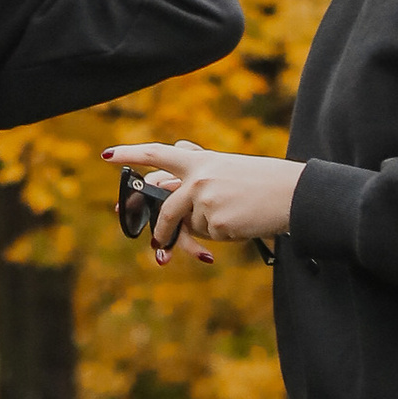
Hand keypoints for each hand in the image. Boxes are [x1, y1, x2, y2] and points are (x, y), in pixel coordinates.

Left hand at [105, 140, 302, 267]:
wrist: (289, 194)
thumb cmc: (259, 180)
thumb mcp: (226, 167)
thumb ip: (197, 169)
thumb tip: (165, 175)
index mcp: (200, 161)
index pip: (158, 154)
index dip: (131, 154)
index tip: (108, 156)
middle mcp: (197, 178)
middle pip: (166, 206)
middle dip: (159, 228)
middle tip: (156, 244)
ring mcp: (205, 201)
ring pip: (190, 226)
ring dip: (206, 231)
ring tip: (233, 216)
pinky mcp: (215, 223)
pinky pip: (209, 238)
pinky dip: (222, 236)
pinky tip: (241, 223)